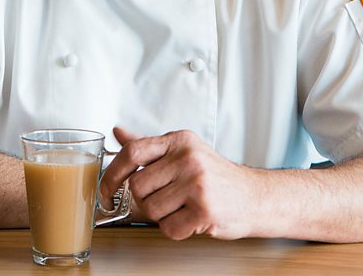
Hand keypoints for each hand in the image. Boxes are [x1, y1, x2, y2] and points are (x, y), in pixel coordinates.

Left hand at [101, 127, 260, 239]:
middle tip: (166, 199)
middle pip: (138, 187)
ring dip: (162, 216)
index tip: (107, 189)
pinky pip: (169, 228)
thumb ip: (151, 146)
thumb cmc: (218, 177)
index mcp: (180, 141)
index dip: (112, 173)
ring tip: (183, 207)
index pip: (133, 152)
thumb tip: (119, 133)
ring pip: (151, 210)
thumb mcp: (185, 152)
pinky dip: (177, 229)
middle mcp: (189, 158)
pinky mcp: (204, 210)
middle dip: (146, 200)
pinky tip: (192, 218)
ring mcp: (197, 184)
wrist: (255, 196)